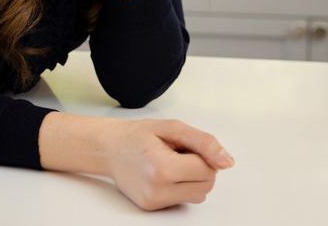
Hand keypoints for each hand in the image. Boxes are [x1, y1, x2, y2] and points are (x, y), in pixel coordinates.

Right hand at [103, 118, 234, 210]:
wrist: (108, 147)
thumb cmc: (137, 134)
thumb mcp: (171, 127)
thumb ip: (203, 142)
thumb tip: (227, 161)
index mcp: (162, 168)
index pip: (207, 169)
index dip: (200, 153)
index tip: (182, 144)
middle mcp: (157, 190)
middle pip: (206, 185)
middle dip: (200, 167)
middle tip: (177, 152)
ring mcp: (154, 203)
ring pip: (198, 195)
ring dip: (191, 178)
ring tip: (170, 162)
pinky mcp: (152, 208)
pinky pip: (183, 200)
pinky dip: (180, 186)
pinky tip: (163, 173)